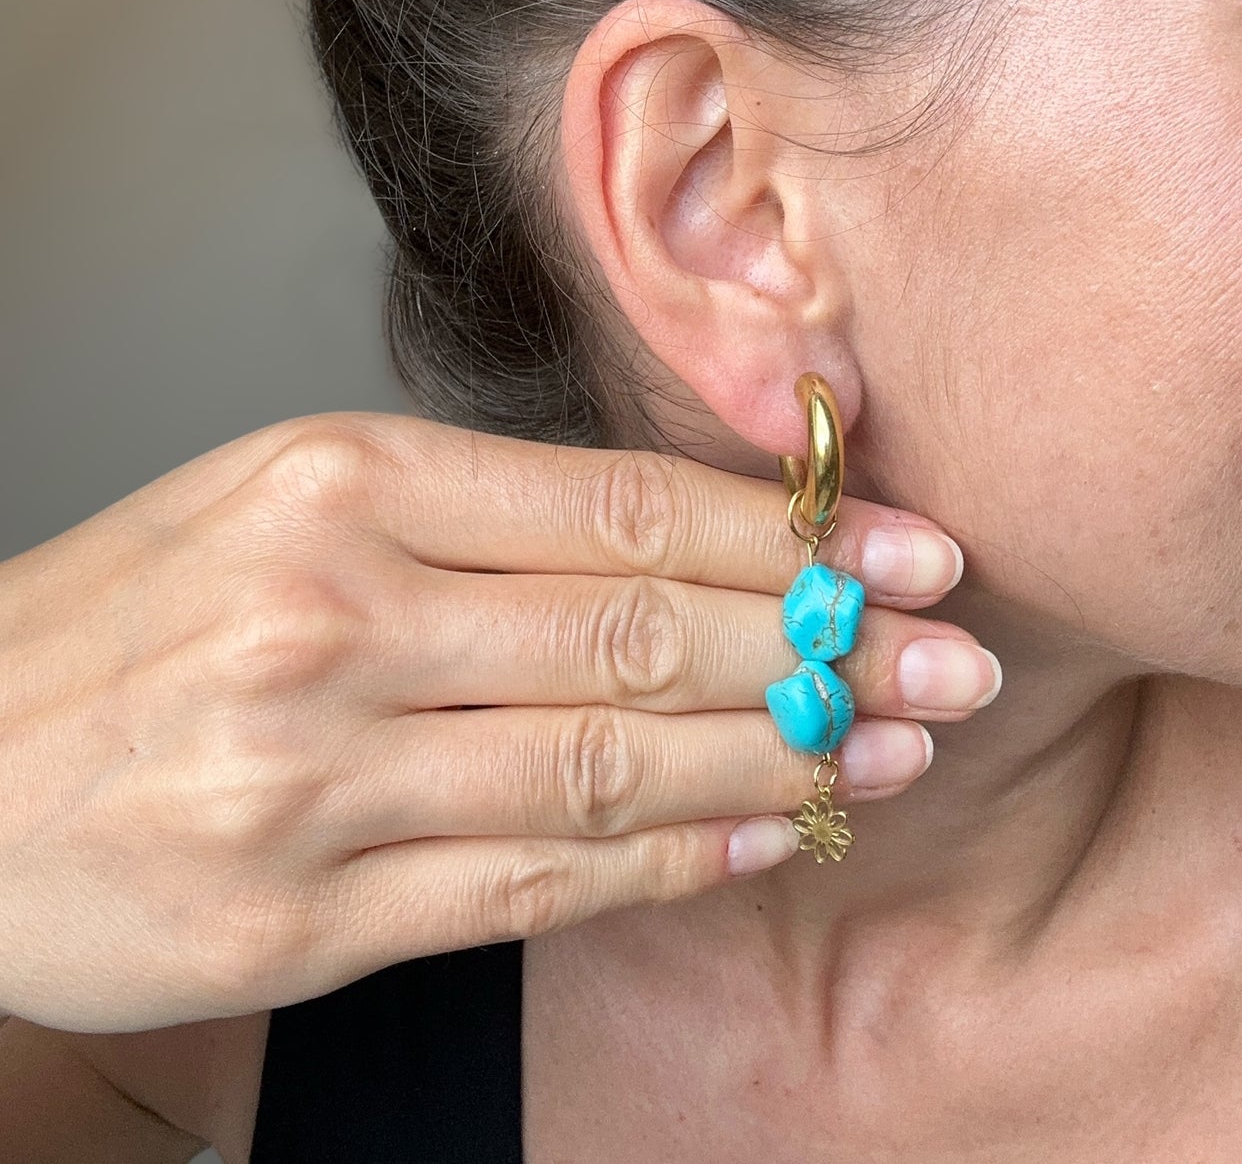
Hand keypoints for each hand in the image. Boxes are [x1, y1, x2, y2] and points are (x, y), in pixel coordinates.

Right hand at [0, 412, 991, 1032]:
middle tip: (950, 653)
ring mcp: (316, 775)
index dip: (783, 532)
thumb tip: (688, 528)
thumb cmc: (133, 623)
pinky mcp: (302, 916)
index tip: (903, 544)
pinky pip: (534, 885)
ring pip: (607, 760)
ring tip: (893, 745)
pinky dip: (671, 857)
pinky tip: (769, 834)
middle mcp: (332, 618)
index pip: (615, 506)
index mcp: (337, 484)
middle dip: (821, 644)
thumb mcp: (285, 500)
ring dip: (778, 758)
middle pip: (637, 629)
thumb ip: (480, 512)